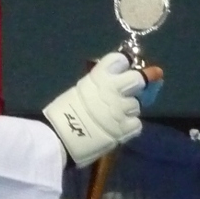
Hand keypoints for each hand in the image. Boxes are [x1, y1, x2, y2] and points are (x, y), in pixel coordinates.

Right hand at [42, 52, 163, 167]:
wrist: (60, 138)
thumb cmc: (64, 113)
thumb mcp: (80, 89)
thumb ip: (99, 84)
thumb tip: (111, 81)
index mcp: (98, 77)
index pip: (120, 60)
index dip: (123, 64)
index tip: (122, 68)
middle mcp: (113, 89)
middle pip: (137, 79)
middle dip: (139, 82)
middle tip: (133, 88)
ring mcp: (121, 109)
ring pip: (137, 104)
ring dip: (129, 109)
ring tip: (117, 115)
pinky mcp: (125, 129)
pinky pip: (136, 124)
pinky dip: (130, 126)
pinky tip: (119, 128)